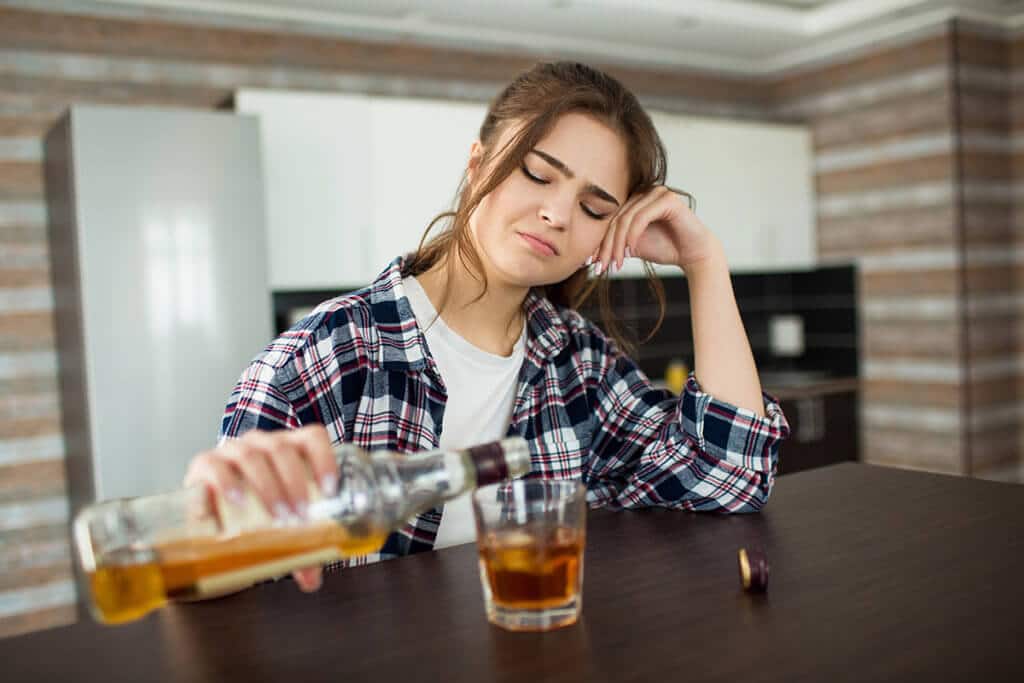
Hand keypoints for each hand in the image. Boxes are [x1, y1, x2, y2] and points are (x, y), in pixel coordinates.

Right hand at [184, 424, 338, 592]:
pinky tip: (238, 502)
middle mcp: (262, 443)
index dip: (324, 459)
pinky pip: (216, 466)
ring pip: (253, 457)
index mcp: (289, 448)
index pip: (313, 438)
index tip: (330, 489)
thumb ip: (299, 549)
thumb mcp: (281, 527)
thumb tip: (311, 579)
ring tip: (276, 517)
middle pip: (282, 450)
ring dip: (268, 488)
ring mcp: (232, 451)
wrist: (214, 516)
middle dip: (294, 483)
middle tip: (299, 515)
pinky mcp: (204, 464)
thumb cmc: (256, 513)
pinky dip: (228, 483)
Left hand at [593, 185, 718, 273]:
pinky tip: (630, 251)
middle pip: (615, 219)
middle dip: (606, 246)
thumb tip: (586, 257)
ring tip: (616, 264)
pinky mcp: (667, 199)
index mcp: (633, 200)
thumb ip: (614, 245)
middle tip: (601, 267)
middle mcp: (643, 192)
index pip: (609, 219)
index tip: (589, 263)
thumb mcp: (632, 247)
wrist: (694, 254)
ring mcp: (656, 192)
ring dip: (618, 244)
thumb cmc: (665, 248)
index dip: (598, 242)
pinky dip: (633, 235)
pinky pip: (642, 217)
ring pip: (626, 219)